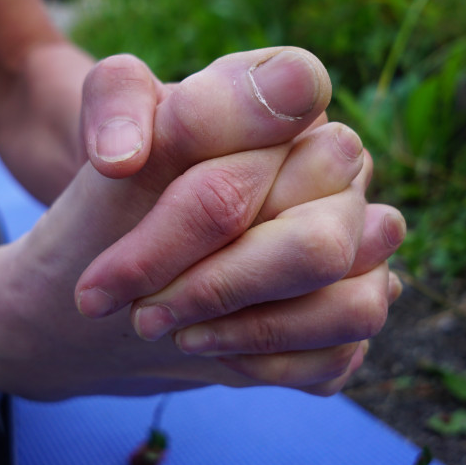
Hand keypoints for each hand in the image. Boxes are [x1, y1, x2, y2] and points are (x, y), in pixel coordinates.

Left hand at [77, 49, 405, 387]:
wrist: (117, 278)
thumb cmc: (119, 198)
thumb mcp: (106, 133)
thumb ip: (117, 101)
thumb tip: (123, 156)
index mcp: (291, 105)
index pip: (293, 133)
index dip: (209, 194)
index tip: (118, 215)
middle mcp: (339, 171)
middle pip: (317, 244)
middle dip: (215, 285)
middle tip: (137, 307)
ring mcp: (359, 241)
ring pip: (351, 305)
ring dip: (250, 331)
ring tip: (170, 329)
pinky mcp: (351, 306)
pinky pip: (341, 353)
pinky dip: (267, 363)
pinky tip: (209, 347)